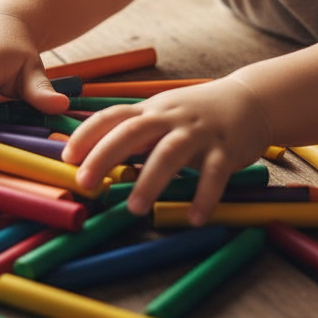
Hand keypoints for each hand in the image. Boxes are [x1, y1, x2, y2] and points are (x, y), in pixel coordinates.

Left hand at [62, 78, 271, 225]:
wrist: (251, 100)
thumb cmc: (197, 113)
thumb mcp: (164, 115)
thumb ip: (135, 134)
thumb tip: (96, 160)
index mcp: (152, 110)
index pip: (113, 116)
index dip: (88, 133)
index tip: (67, 156)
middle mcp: (171, 117)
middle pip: (133, 132)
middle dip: (105, 155)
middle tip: (85, 183)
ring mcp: (199, 131)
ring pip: (170, 152)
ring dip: (150, 180)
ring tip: (134, 208)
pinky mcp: (226, 148)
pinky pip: (214, 173)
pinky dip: (204, 195)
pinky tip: (195, 217)